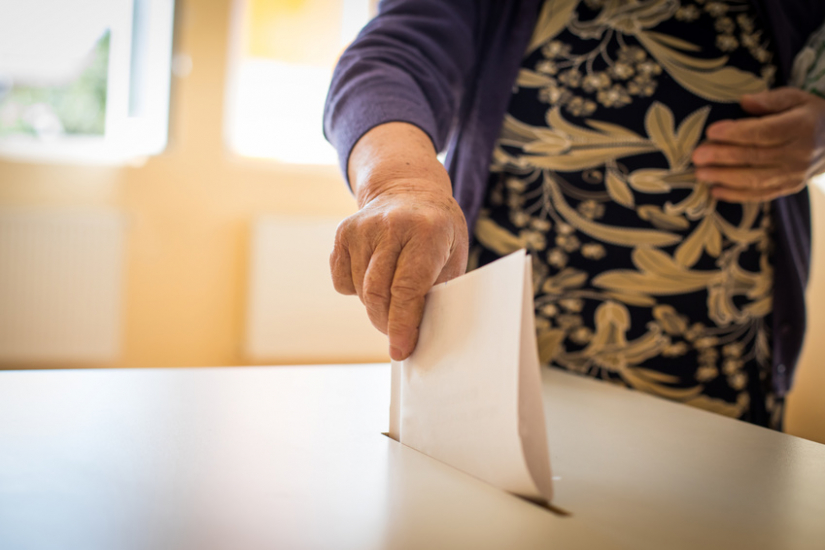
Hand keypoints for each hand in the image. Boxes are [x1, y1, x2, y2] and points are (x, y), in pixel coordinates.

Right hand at [330, 123, 468, 360]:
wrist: (408, 189)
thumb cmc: (437, 231)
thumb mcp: (453, 255)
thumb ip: (440, 290)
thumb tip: (423, 333)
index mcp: (427, 230)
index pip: (408, 288)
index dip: (403, 324)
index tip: (401, 350)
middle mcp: (391, 225)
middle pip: (378, 293)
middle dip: (387, 322)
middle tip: (398, 332)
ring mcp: (363, 227)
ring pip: (361, 291)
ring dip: (376, 306)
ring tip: (393, 293)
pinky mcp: (343, 232)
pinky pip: (342, 281)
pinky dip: (356, 290)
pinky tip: (375, 272)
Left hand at [692, 87, 824, 201]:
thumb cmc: (808, 116)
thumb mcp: (796, 98)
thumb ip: (771, 100)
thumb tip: (744, 102)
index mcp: (801, 127)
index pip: (765, 132)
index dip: (736, 133)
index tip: (711, 131)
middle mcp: (799, 153)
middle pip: (756, 156)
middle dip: (723, 157)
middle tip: (697, 156)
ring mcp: (794, 174)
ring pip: (756, 179)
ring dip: (725, 178)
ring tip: (701, 173)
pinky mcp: (789, 187)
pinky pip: (760, 194)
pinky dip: (736, 195)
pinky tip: (715, 191)